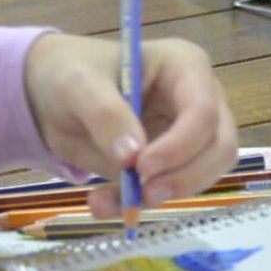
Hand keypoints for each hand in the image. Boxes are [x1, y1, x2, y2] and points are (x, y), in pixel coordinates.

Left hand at [24, 34, 237, 216]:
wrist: (51, 95)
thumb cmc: (71, 72)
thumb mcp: (78, 85)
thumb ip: (106, 115)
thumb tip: (132, 158)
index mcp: (185, 66)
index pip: (204, 110)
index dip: (181, 144)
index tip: (142, 167)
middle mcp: (200, 99)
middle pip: (219, 147)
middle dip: (185, 176)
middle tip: (144, 193)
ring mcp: (190, 135)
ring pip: (205, 175)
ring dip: (163, 196)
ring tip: (109, 200)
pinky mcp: (171, 164)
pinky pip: (170, 191)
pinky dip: (138, 204)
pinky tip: (102, 203)